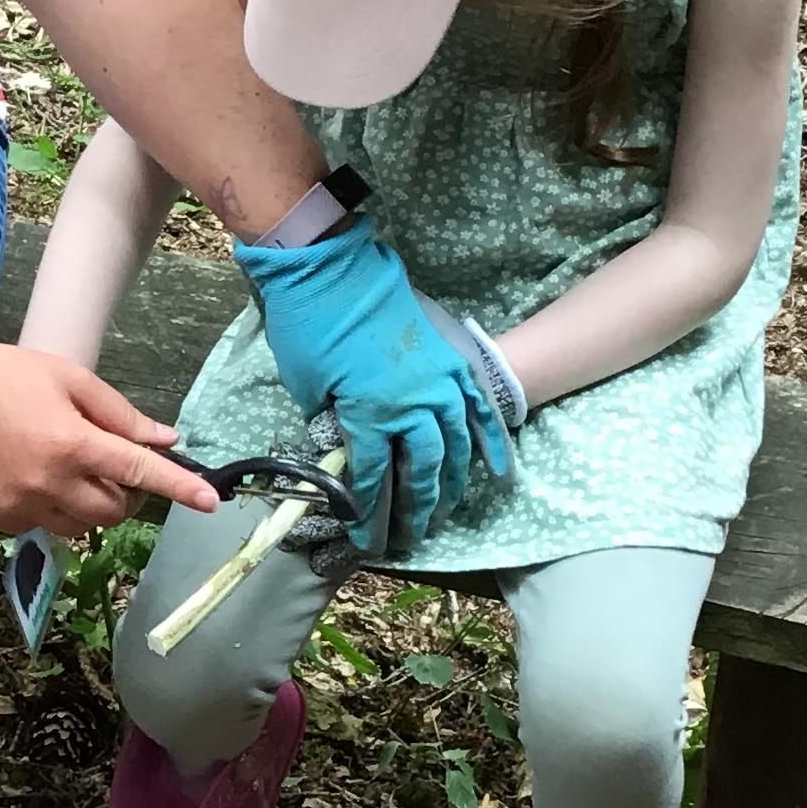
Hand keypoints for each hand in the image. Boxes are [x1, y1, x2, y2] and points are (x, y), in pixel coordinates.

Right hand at [0, 338, 219, 538]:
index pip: (138, 472)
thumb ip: (118, 414)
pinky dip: (51, 507)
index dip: (179, 487)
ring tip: (66, 466)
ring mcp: (20, 507)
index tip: (210, 502)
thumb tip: (164, 440)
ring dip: (90, 505)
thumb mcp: (66, 377)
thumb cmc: (0, 373)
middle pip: (114, 512)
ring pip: (81, 527)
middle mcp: (48, 483)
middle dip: (124, 493)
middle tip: (108, 462)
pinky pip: (43, 526)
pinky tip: (28, 473)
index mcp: (71, 443)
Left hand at [235, 217, 507, 548]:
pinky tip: (497, 469)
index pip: (371, 477)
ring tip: (447, 509)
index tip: (366, 538)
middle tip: (415, 533)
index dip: (368, 512)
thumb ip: (333, 423)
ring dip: (453, 482)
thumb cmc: (310, 327)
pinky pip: (479, 407)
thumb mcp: (309, 387)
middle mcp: (414, 406)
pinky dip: (490, 439)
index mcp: (371, 416)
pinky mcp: (451, 360)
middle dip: (418, 507)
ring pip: (456, 444)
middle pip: (423, 469)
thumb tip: (345, 446)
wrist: (331, 269)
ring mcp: (440, 382)